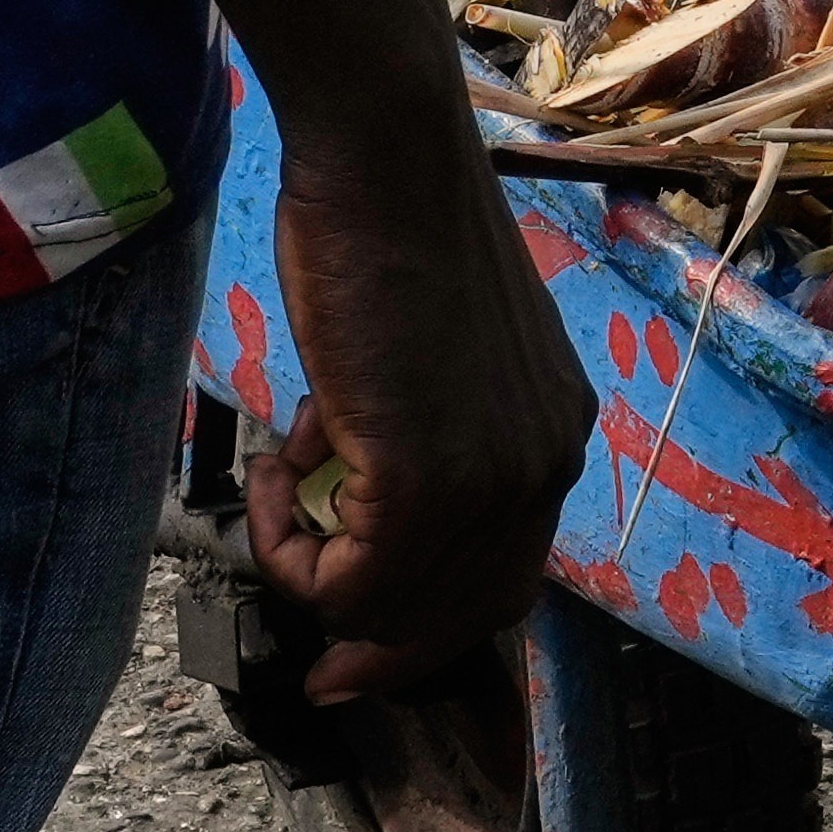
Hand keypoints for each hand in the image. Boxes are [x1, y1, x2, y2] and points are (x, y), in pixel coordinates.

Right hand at [244, 130, 588, 704]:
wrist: (386, 166)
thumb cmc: (392, 240)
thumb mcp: (441, 362)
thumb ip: (431, 438)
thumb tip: (364, 509)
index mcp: (556, 433)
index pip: (503, 582)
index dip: (424, 632)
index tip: (351, 656)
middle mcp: (545, 464)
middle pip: (457, 617)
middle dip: (373, 644)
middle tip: (315, 665)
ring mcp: (494, 476)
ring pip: (387, 603)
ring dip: (310, 564)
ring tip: (282, 475)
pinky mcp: (429, 476)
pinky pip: (345, 577)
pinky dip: (288, 544)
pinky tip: (277, 463)